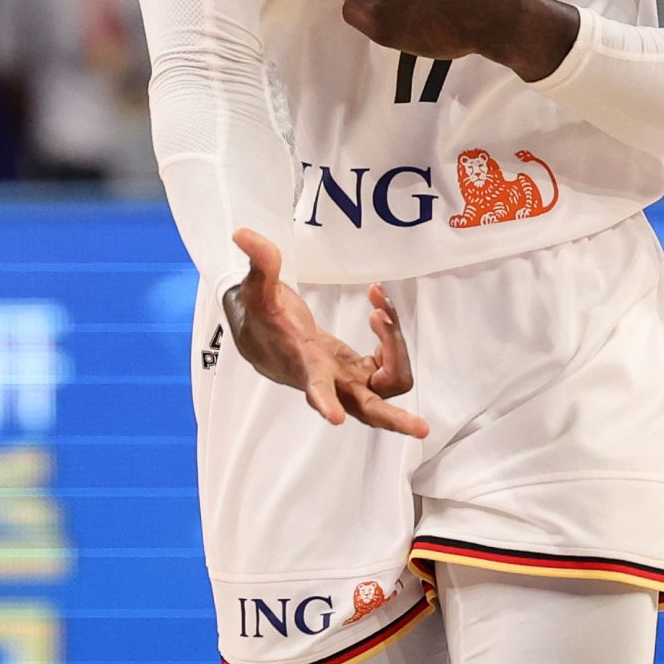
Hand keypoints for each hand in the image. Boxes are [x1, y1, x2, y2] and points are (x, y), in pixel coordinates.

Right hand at [224, 230, 425, 435]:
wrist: (263, 335)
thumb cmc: (262, 317)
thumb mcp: (258, 289)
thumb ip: (259, 265)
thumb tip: (243, 235)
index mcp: (305, 368)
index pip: (316, 390)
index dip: (323, 401)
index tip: (334, 417)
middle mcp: (332, 382)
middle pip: (370, 411)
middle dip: (395, 420)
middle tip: (420, 428)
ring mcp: (350, 379)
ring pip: (390, 380)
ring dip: (395, 343)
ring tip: (379, 306)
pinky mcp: (360, 369)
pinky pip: (390, 359)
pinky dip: (390, 332)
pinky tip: (378, 304)